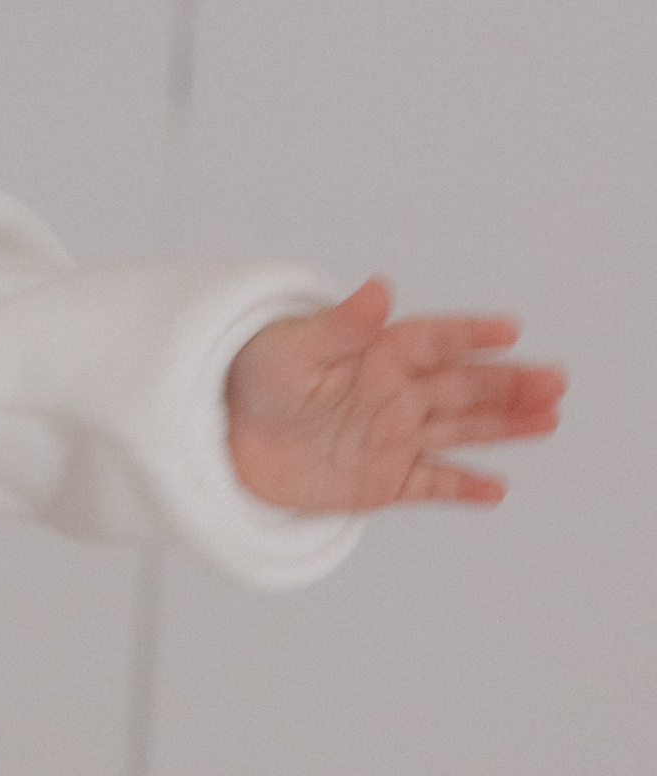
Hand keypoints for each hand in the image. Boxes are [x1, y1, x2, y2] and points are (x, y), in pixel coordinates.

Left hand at [226, 282, 564, 514]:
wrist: (221, 436)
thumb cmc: (254, 377)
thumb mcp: (295, 348)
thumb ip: (342, 325)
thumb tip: (381, 286)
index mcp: (375, 353)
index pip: (433, 339)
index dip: (470, 333)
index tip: (511, 329)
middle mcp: (392, 393)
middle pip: (461, 386)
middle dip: (508, 383)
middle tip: (555, 381)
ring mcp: (390, 437)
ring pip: (458, 430)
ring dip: (502, 425)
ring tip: (549, 418)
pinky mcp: (380, 480)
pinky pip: (429, 483)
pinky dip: (462, 487)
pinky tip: (496, 489)